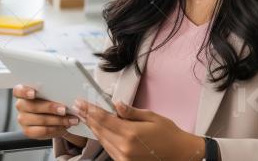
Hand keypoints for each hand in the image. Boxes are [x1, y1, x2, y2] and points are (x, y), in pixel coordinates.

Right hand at [13, 85, 83, 143]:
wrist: (51, 116)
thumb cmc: (51, 100)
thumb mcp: (51, 93)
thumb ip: (53, 92)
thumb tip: (65, 95)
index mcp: (23, 92)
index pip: (18, 90)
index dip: (24, 91)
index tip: (33, 93)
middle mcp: (21, 105)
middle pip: (32, 106)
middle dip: (50, 108)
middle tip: (64, 109)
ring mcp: (23, 119)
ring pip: (40, 120)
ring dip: (58, 120)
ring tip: (71, 119)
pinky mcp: (28, 131)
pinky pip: (43, 131)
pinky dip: (56, 128)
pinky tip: (65, 126)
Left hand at [75, 100, 204, 160]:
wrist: (179, 154)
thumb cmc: (168, 134)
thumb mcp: (152, 117)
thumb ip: (131, 112)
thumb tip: (116, 104)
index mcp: (130, 133)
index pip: (104, 119)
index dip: (90, 110)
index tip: (81, 103)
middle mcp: (124, 147)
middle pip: (100, 130)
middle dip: (88, 117)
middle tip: (78, 107)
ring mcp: (123, 157)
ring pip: (102, 140)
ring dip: (93, 128)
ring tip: (86, 116)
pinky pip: (109, 148)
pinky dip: (102, 138)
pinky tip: (99, 130)